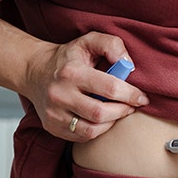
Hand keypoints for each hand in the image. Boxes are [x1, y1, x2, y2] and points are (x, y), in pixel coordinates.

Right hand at [22, 31, 148, 142]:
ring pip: (91, 129)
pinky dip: (97, 130)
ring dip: (111, 123)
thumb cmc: (68, 57)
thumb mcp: (89, 40)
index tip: (142, 97)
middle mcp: (60, 94)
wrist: (35, 71)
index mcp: (72, 72)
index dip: (131, 95)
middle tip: (132, 106)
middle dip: (123, 111)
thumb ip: (111, 45)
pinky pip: (81, 137)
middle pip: (100, 113)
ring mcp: (54, 113)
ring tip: (118, 112)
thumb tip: (128, 64)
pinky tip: (102, 119)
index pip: (109, 88)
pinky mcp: (52, 127)